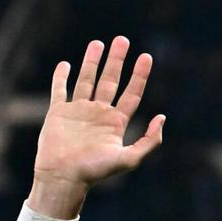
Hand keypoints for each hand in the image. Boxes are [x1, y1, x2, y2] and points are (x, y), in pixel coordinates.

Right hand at [28, 36, 164, 217]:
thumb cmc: (95, 172)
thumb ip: (149, 141)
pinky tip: (66, 64)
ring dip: (92, 62)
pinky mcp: (58, 113)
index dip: (140, 76)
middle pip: (110, 81)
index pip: (131, 94)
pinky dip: (61, 77)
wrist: (64, 177)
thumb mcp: (129, 159)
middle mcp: (98, 115)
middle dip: (117, 61)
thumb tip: (163, 118)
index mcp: (115, 124)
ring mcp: (78, 112)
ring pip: (87, 80)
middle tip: (122, 40)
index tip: (146, 57)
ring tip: (98, 43)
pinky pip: (60, 90)